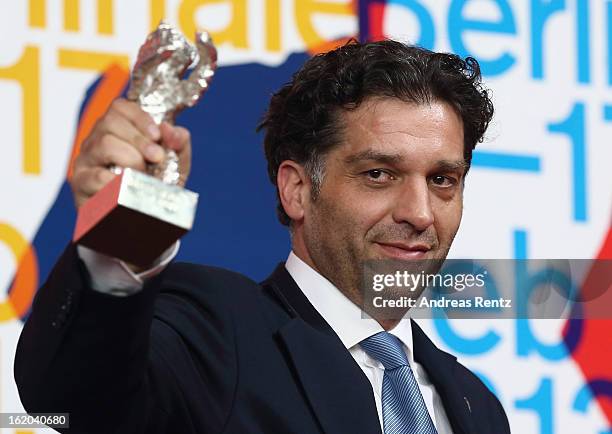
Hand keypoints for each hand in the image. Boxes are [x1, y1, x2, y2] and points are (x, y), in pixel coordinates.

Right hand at [70, 98, 191, 208]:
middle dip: (139, 139)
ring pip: (103, 145)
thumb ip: (178, 144)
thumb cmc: (156, 186)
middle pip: (109, 123)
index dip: (140, 117)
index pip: (120, 107)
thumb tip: (171, 131)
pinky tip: (127, 187)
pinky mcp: (80, 185)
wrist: (145, 220)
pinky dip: (115, 181)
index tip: (157, 135)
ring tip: (142, 174)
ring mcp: (85, 161)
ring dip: (130, 158)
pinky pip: (94, 176)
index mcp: (117, 131)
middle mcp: (96, 141)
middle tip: (156, 157)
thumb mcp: (174, 164)